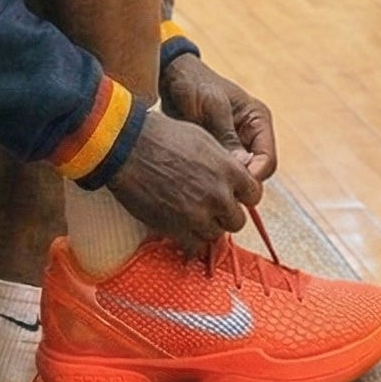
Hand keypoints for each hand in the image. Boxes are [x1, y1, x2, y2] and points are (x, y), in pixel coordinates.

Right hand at [107, 109, 261, 254]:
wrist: (127, 146)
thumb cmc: (161, 135)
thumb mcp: (202, 138)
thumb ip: (223, 162)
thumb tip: (232, 176)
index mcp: (228, 169)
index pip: (254, 195)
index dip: (242, 195)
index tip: (231, 194)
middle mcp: (218, 194)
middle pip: (236, 220)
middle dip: (224, 214)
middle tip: (208, 205)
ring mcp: (198, 215)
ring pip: (215, 235)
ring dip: (206, 226)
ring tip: (189, 212)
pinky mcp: (177, 229)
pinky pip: (195, 246)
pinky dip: (189, 238)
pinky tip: (179, 224)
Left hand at [160, 54, 278, 182]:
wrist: (170, 76)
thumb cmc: (194, 83)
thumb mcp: (212, 106)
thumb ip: (227, 136)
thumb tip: (242, 168)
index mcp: (258, 121)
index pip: (268, 161)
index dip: (253, 176)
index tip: (232, 184)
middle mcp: (251, 136)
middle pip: (255, 173)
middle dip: (237, 182)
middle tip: (214, 185)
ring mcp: (234, 145)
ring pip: (237, 176)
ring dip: (223, 180)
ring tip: (202, 179)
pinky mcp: (217, 151)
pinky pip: (220, 172)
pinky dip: (211, 176)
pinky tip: (195, 175)